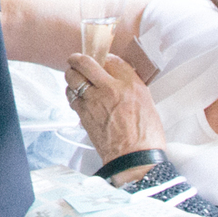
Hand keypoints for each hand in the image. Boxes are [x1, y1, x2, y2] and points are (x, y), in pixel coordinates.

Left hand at [66, 52, 167, 169]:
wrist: (135, 159)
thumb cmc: (145, 136)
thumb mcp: (146, 103)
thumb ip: (131, 87)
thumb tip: (118, 80)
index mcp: (131, 85)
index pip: (113, 59)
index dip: (105, 58)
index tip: (102, 60)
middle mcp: (110, 89)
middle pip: (84, 62)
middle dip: (77, 59)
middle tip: (77, 60)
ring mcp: (94, 101)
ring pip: (72, 77)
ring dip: (72, 76)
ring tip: (76, 78)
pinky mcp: (83, 114)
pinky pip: (71, 96)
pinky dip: (71, 93)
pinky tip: (77, 96)